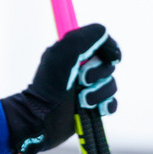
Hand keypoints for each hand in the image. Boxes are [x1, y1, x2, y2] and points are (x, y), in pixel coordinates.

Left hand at [0, 24, 120, 153]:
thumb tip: (106, 36)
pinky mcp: (92, 107)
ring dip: (98, 93)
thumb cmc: (50, 84)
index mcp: (75, 52)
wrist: (41, 118)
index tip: (111, 56)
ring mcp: (88, 88)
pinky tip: (95, 109)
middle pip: (109, 64)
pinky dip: (106, 106)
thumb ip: (88, 37)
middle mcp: (82, 68)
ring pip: (111, 85)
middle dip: (98, 74)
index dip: (109, 48)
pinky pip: (111, 103)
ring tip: (82, 100)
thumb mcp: (66, 52)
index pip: (102, 42)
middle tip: (81, 80)